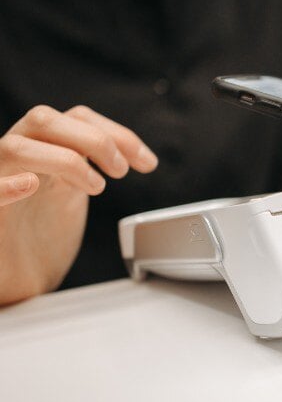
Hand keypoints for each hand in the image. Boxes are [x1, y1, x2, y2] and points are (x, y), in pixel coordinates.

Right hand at [0, 105, 157, 303]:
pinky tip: (29, 185)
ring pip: (14, 147)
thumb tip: (143, 157)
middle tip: (121, 171)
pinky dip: (6, 186)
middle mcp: (17, 161)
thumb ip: (93, 165)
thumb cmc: (41, 240)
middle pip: (45, 119)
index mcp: (42, 151)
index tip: (147, 162)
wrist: (14, 282)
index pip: (75, 118)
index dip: (117, 134)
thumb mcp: (74, 193)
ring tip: (95, 187)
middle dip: (94, 139)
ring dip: (64, 160)